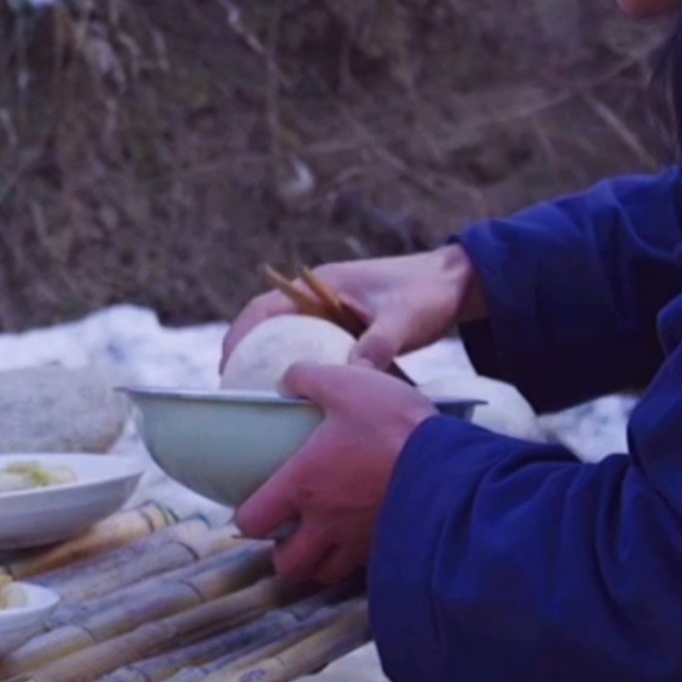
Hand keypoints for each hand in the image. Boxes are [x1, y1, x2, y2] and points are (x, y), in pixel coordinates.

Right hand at [218, 245, 487, 378]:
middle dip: (245, 352)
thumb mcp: (402, 319)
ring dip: (269, 360)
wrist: (454, 284)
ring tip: (257, 398)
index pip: (265, 307)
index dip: (240, 334)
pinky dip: (298, 366)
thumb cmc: (427, 293)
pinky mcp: (345, 327)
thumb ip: (378, 344)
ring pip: (287, 337)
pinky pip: (311, 347)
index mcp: (321, 284)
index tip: (227, 365)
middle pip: (267, 323)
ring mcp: (331, 311)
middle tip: (233, 390)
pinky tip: (299, 396)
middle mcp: (319, 295)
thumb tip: (353, 376)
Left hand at [232, 362, 439, 584]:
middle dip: (284, 554)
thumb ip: (307, 378)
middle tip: (292, 532)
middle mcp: (327, 524)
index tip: (257, 506)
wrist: (453, 464)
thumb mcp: (346, 382)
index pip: (252, 522)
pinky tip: (365, 537)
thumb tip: (286, 383)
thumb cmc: (394, 425)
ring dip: (319, 561)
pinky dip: (357, 561)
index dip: (248, 517)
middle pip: (289, 566)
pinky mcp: (393, 549)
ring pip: (326, 574)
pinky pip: (365, 570)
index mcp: (303, 486)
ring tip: (325, 539)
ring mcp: (361, 543)